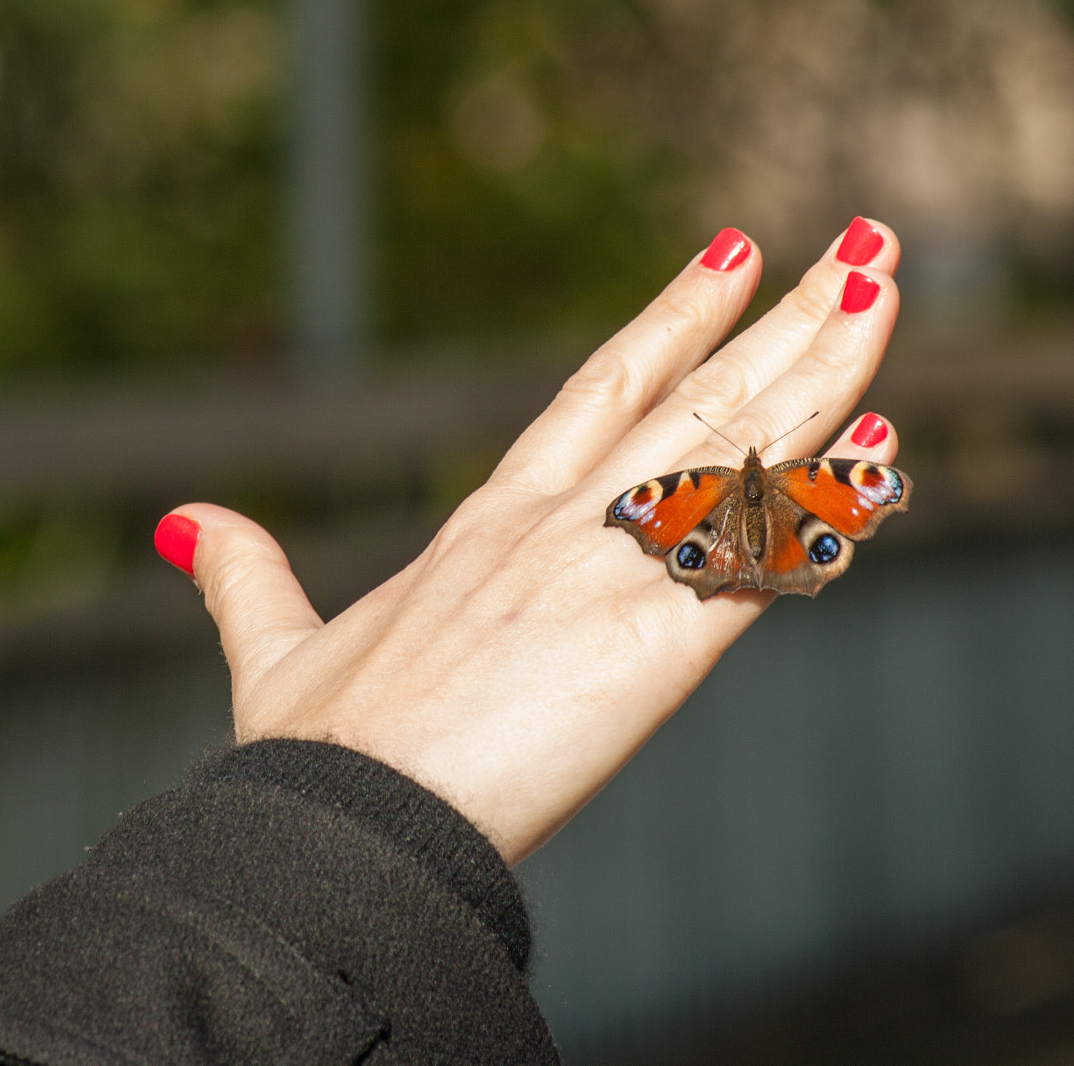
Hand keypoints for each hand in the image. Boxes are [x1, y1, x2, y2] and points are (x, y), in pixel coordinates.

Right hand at [157, 220, 902, 863]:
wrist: (333, 829)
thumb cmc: (311, 758)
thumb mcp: (278, 651)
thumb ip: (250, 574)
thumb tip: (189, 521)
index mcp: (489, 523)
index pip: (599, 387)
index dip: (673, 318)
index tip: (736, 252)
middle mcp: (556, 525)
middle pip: (690, 395)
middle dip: (783, 318)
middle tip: (863, 243)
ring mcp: (603, 574)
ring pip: (734, 450)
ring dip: (823, 369)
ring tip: (882, 285)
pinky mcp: (648, 650)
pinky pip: (757, 565)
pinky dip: (824, 509)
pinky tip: (884, 453)